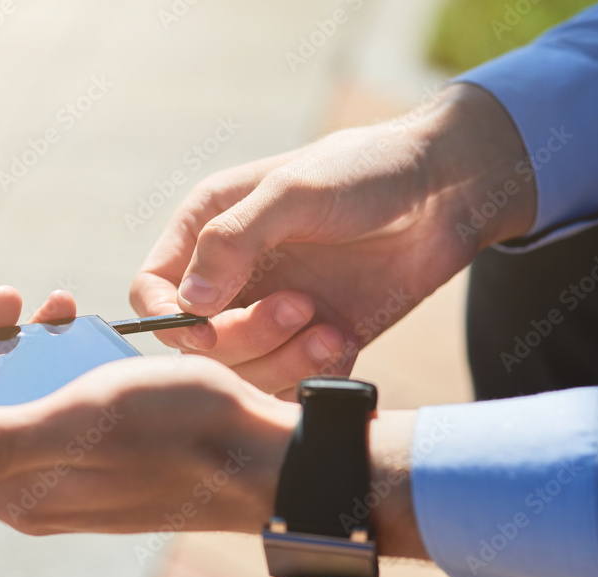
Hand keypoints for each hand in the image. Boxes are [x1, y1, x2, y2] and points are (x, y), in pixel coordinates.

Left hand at [0, 288, 298, 535]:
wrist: (269, 454)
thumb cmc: (183, 432)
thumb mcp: (82, 422)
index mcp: (14, 488)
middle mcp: (33, 486)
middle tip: (6, 299)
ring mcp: (68, 471)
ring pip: (21, 401)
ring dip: (24, 348)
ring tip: (56, 307)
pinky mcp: (101, 455)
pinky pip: (59, 403)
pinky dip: (61, 363)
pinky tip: (84, 331)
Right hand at [131, 83, 535, 396]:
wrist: (445, 193)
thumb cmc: (364, 173)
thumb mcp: (294, 193)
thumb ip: (232, 241)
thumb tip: (188, 304)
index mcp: (207, 231)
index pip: (151, 289)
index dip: (165, 318)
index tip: (205, 329)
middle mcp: (231, 277)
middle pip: (197, 342)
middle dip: (243, 337)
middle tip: (298, 306)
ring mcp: (270, 312)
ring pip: (242, 371)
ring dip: (281, 359)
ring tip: (327, 326)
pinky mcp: (310, 341)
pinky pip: (290, 382)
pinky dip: (312, 372)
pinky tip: (344, 338)